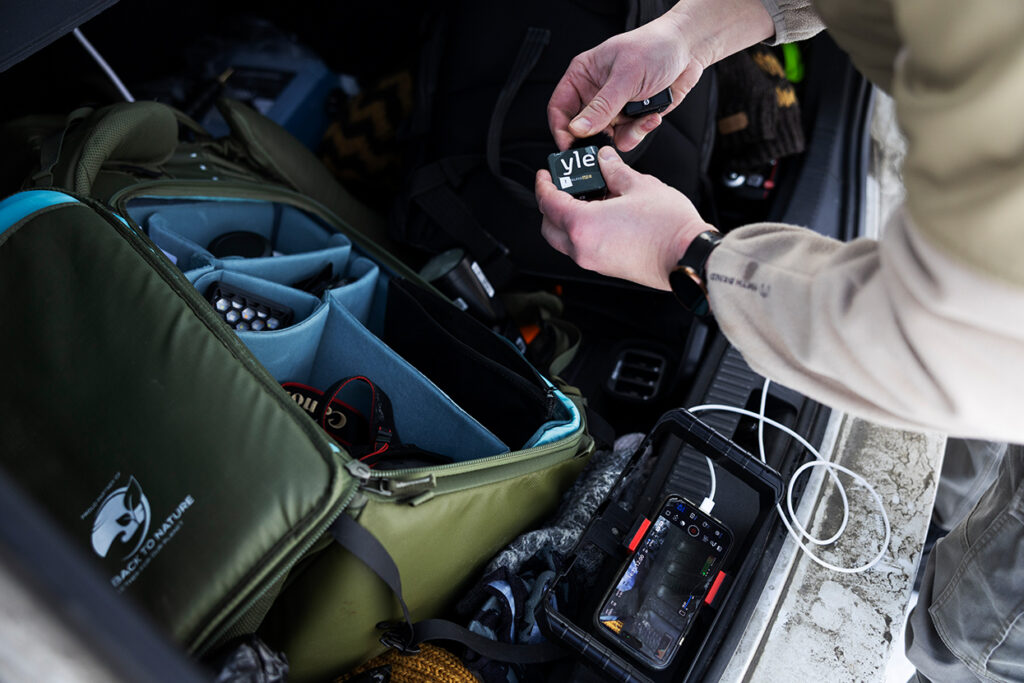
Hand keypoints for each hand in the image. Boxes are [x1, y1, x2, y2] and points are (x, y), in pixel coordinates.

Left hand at [536, 146, 714, 289]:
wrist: (688, 257)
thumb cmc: (668, 227)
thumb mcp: (639, 186)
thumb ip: (615, 171)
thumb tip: (605, 160)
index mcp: (583, 226)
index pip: (549, 203)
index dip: (544, 185)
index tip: (546, 175)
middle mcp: (583, 248)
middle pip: (549, 227)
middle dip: (549, 205)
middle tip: (561, 187)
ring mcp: (594, 261)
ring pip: (564, 241)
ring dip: (566, 220)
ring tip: (586, 198)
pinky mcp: (607, 267)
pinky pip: (582, 248)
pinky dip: (582, 231)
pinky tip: (601, 214)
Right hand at [547, 13, 703, 152]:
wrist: (689, 49)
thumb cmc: (655, 47)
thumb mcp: (625, 77)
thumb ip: (602, 106)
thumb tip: (578, 129)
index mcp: (583, 75)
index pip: (559, 107)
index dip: (561, 128)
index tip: (568, 145)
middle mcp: (595, 93)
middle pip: (581, 128)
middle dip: (595, 137)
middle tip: (605, 143)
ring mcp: (614, 107)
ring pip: (606, 137)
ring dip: (625, 132)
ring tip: (640, 117)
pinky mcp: (631, 117)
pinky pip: (627, 137)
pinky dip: (640, 131)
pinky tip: (652, 115)